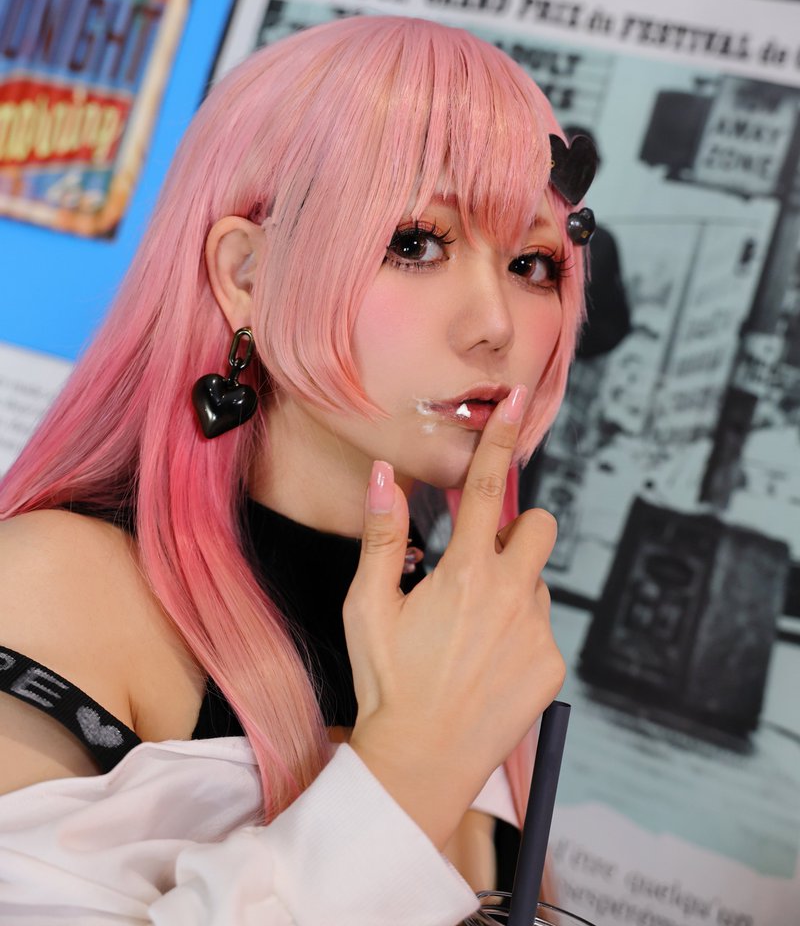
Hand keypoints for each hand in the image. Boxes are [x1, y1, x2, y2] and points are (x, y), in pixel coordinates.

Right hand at [345, 385, 564, 848]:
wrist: (418, 765)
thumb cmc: (386, 682)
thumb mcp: (368, 604)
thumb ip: (383, 534)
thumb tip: (385, 475)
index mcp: (466, 573)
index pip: (487, 488)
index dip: (500, 439)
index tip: (515, 400)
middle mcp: (512, 596)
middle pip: (541, 528)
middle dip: (518, 531)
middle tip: (478, 564)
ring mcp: (537, 633)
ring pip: (537, 583)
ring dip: (512, 590)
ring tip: (468, 634)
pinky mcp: (552, 667)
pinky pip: (542, 628)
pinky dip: (519, 633)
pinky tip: (485, 665)